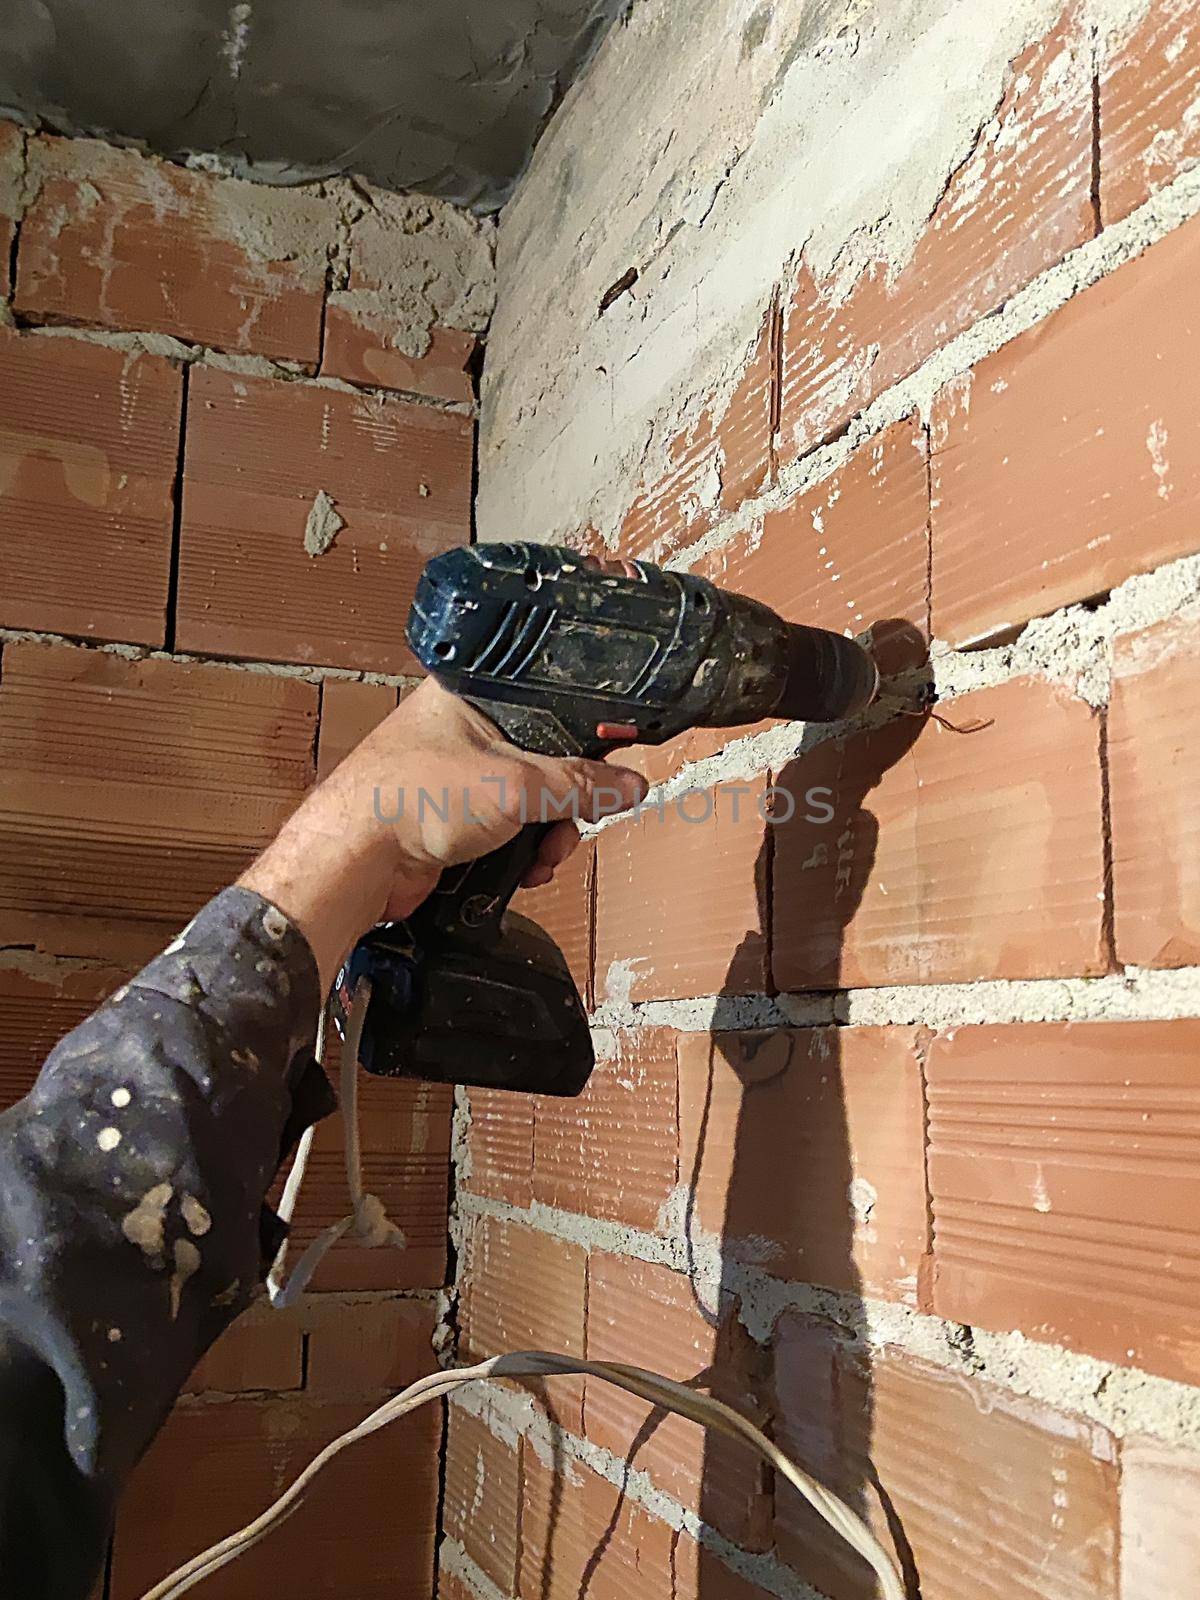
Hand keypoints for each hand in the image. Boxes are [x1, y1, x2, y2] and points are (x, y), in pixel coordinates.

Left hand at [239, 678, 646, 990]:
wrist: (357, 862)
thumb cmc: (409, 799)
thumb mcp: (515, 786)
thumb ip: (579, 785)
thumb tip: (628, 786)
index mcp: (476, 695)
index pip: (554, 705)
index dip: (587, 737)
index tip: (609, 766)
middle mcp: (468, 730)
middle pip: (550, 760)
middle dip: (569, 802)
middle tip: (575, 821)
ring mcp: (462, 777)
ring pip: (535, 801)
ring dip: (549, 835)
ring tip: (544, 856)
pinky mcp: (458, 819)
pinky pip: (512, 831)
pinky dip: (524, 853)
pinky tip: (523, 870)